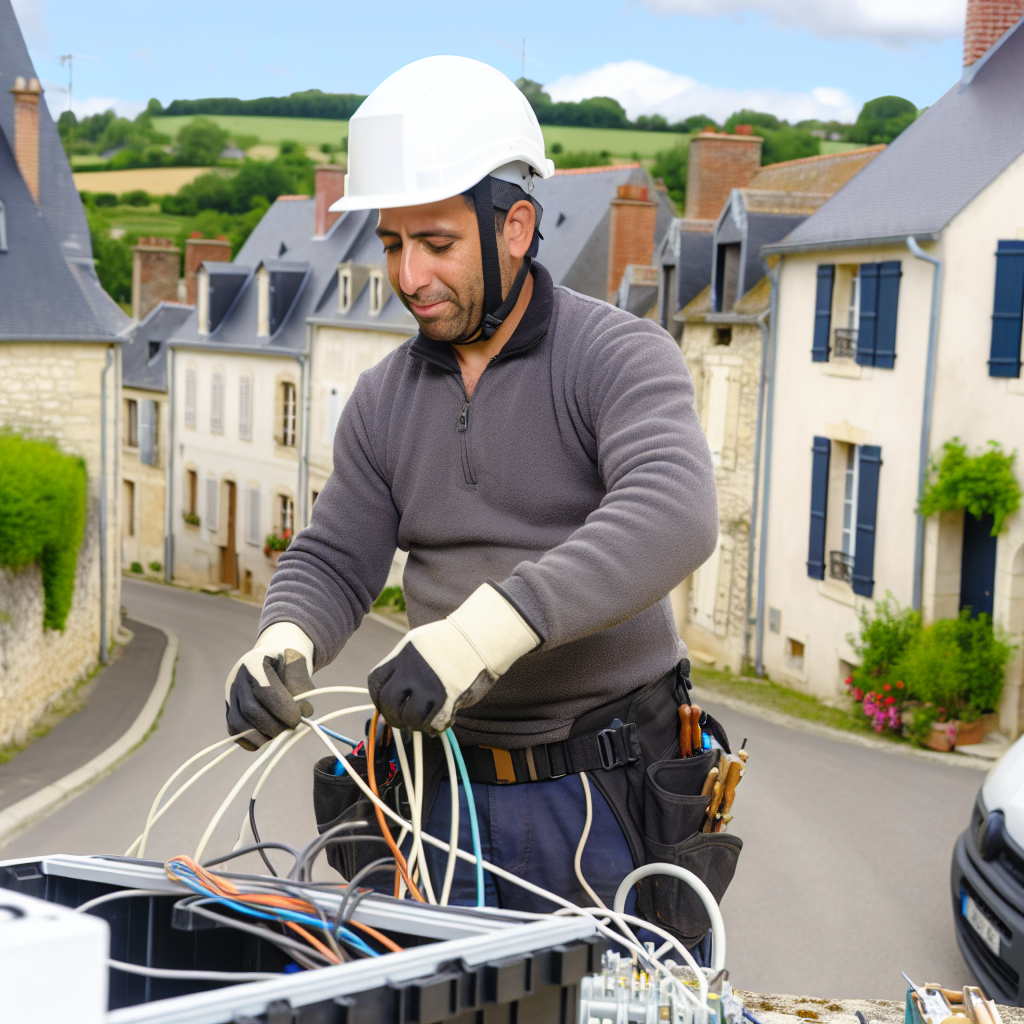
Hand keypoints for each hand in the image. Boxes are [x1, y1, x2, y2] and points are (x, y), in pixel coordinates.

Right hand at [225, 622, 315, 749]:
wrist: (272, 656)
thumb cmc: (287, 661)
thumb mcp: (299, 663)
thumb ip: (301, 684)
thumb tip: (303, 711)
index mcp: (254, 662)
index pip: (264, 690)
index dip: (282, 708)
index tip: (298, 719)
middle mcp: (237, 678)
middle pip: (250, 710)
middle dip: (274, 725)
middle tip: (291, 728)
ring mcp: (230, 694)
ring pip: (238, 724)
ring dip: (262, 735)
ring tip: (281, 732)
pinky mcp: (229, 709)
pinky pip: (234, 730)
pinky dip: (252, 739)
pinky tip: (269, 735)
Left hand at [368, 582, 539, 733]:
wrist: (482, 636)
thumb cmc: (453, 641)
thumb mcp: (420, 643)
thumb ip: (405, 665)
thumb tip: (394, 692)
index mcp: (402, 654)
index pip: (376, 682)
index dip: (378, 699)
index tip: (385, 705)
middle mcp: (412, 669)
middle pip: (389, 702)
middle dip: (393, 717)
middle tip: (402, 721)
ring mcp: (429, 684)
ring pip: (410, 717)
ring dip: (416, 724)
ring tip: (425, 721)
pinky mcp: (448, 697)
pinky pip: (434, 723)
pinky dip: (437, 727)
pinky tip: (444, 720)